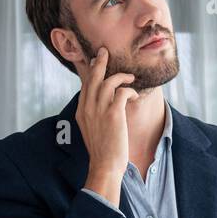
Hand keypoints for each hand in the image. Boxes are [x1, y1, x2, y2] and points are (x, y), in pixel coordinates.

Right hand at [75, 47, 137, 206]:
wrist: (104, 165)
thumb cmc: (102, 151)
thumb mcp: (92, 130)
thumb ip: (94, 115)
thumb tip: (102, 106)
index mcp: (81, 111)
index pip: (85, 85)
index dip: (91, 71)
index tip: (95, 62)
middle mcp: (88, 107)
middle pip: (92, 77)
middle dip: (99, 62)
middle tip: (105, 51)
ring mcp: (99, 110)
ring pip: (108, 81)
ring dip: (121, 76)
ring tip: (130, 77)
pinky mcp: (113, 113)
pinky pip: (123, 92)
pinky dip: (130, 90)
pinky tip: (135, 95)